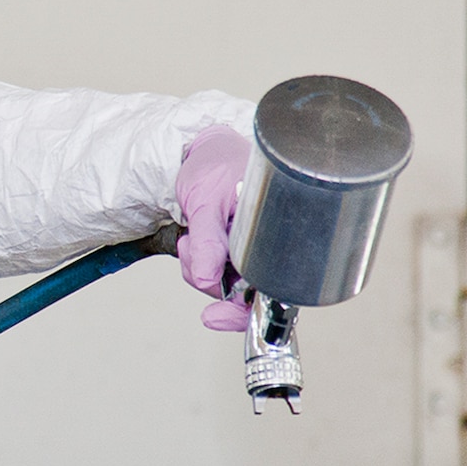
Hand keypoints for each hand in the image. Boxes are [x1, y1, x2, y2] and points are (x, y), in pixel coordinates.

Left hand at [174, 125, 251, 331]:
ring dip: (197, 266)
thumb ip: (208, 240)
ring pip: (220, 284)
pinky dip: (195, 261)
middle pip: (238, 294)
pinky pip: (210, 272)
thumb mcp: (206, 198)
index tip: (212, 316)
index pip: (267, 293)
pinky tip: (191, 236)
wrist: (202, 148)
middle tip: (189, 247)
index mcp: (277, 238)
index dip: (239, 312)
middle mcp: (267, 250)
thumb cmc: (215, 164)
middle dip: (207, 277)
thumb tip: (209, 278)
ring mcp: (249, 253)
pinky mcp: (231, 252)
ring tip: (191, 232)